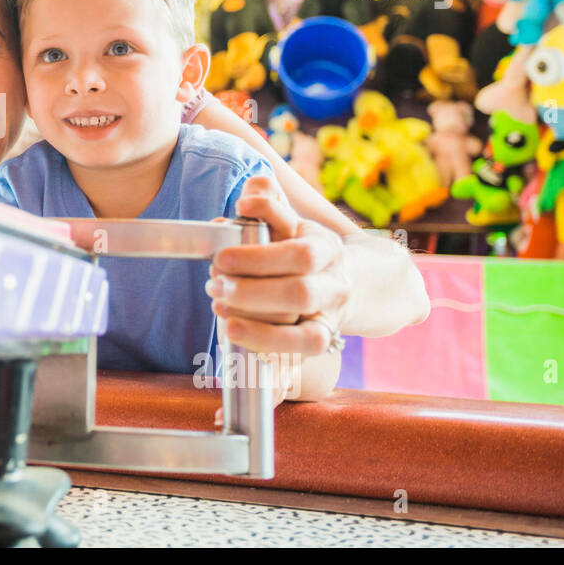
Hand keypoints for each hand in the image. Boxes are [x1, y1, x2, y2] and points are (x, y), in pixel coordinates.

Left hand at [207, 176, 349, 411]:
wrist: (348, 280)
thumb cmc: (300, 248)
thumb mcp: (288, 220)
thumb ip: (268, 203)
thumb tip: (251, 194)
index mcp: (325, 247)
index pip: (299, 250)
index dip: (259, 254)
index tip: (221, 254)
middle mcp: (334, 284)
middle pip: (300, 291)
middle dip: (253, 290)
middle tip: (215, 285)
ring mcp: (330, 318)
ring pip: (306, 335)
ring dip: (260, 329)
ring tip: (223, 314)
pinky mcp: (320, 343)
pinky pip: (301, 364)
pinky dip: (274, 370)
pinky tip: (238, 365)